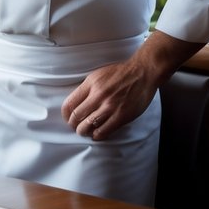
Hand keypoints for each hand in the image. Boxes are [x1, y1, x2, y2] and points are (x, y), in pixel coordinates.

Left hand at [61, 30, 203, 139]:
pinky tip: (96, 135)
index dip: (65, 114)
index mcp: (90, 84)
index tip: (67, 118)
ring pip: (88, 125)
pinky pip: (104, 130)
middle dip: (73, 125)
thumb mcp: (98, 75)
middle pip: (77, 116)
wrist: (143, 73)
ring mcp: (110, 106)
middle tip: (74, 127)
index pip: (70, 103)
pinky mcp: (122, 115)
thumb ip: (87, 88)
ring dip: (83, 131)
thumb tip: (76, 102)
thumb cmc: (120, 73)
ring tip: (84, 132)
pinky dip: (97, 136)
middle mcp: (98, 95)